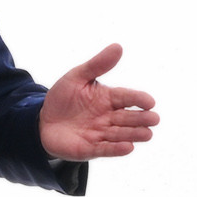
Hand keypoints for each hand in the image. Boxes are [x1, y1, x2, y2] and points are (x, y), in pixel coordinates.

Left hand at [39, 43, 159, 159]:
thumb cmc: (63, 98)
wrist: (42, 121)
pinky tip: (128, 147)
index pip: (126, 98)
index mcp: (107, 98)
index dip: (138, 99)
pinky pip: (105, 149)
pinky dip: (116, 149)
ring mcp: (100, 134)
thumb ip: (98, 64)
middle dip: (141, 119)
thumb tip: (118, 47)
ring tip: (147, 134)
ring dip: (134, 134)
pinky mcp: (90, 149)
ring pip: (120, 134)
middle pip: (127, 117)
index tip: (150, 102)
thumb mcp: (77, 77)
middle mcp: (107, 117)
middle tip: (154, 119)